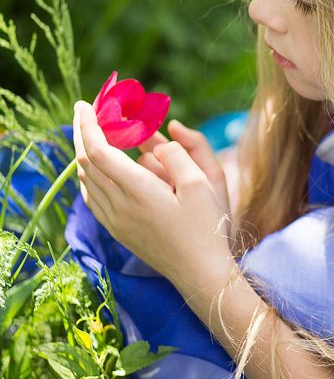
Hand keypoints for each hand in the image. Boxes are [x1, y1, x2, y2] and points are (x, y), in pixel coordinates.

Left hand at [73, 101, 231, 285]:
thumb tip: (156, 139)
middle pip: (86, 163)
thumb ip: (176, 154)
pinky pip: (92, 197)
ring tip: (92, 132)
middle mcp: (119, 206)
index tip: (85, 104)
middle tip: (85, 110)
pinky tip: (96, 168)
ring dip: (85, 153)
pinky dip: (90, 175)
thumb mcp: (202, 183)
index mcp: (138, 191)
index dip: (88, 125)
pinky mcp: (118, 231)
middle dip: (82, 132)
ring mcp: (116, 222)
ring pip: (86, 180)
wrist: (201, 274)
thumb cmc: (207, 227)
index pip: (99, 151)